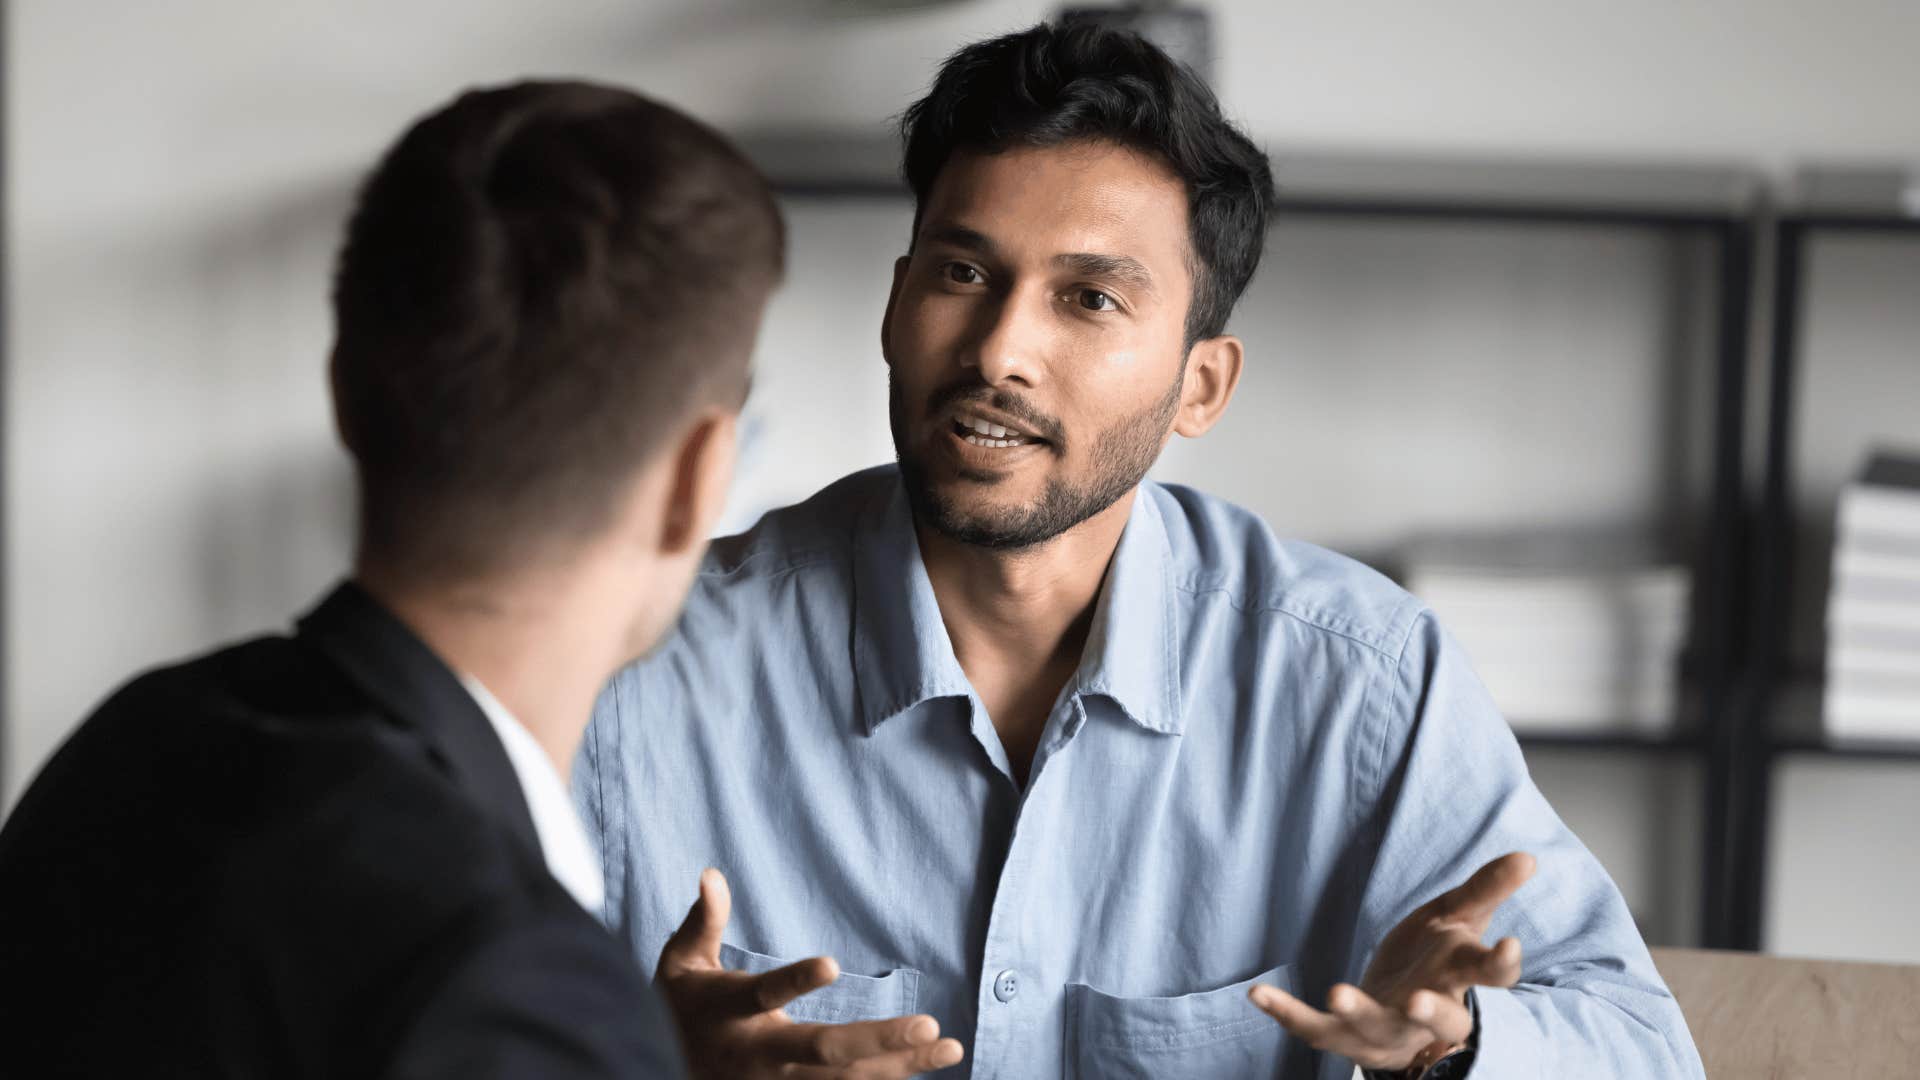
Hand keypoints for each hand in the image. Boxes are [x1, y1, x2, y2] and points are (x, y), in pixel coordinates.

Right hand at [656, 868, 964, 1078]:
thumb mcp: (679, 963)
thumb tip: (712, 873)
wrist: (666, 1072)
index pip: (762, 994)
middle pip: (822, 1052)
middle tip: (927, 1024)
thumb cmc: (684, 1006)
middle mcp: (758, 1055)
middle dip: (877, 1040)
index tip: (831, 962)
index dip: (794, 981)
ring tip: (948, 1045)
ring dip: (901, 1066)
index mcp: (728, 1013)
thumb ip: (702, 921)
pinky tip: (927, 1065)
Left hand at [1247, 851, 1535, 1073]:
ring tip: (1337, 992)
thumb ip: (1486, 890)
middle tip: (1416, 1001)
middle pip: (1440, 1020)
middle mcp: (1427, 1012)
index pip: (1488, 978)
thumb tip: (1528, 856)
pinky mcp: (1343, 1035)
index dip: (1499, 965)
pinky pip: (1314, 1029)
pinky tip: (1256, 994)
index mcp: (1459, 979)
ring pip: (1375, 1030)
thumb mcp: (1457, 918)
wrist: (1401, 1011)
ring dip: (1357, 1013)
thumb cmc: (1435, 959)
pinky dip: (1286, 1013)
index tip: (1508, 945)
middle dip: (1430, 1014)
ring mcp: (1385, 1030)